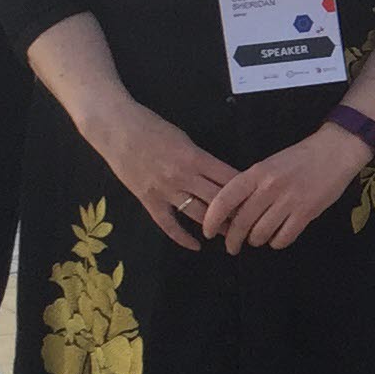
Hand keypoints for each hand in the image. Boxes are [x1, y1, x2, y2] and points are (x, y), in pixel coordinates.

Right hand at [83, 100, 242, 251]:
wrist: (116, 128)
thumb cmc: (152, 127)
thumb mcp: (184, 138)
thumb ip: (201, 159)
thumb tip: (221, 175)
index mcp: (195, 157)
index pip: (228, 178)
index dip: (246, 192)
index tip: (259, 201)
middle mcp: (183, 176)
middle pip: (218, 200)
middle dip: (236, 213)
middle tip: (251, 223)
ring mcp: (165, 190)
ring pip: (197, 214)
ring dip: (215, 226)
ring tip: (231, 235)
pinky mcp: (148, 200)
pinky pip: (168, 224)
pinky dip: (182, 237)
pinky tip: (196, 246)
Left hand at [201, 124, 373, 253]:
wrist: (335, 151)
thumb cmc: (300, 157)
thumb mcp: (269, 165)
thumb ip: (251, 186)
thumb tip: (234, 212)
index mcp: (256, 173)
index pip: (225, 199)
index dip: (212, 219)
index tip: (208, 232)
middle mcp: (269, 187)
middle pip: (241, 222)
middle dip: (233, 240)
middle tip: (232, 247)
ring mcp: (289, 201)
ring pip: (261, 233)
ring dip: (256, 240)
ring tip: (258, 239)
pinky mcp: (307, 213)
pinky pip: (283, 237)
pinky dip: (277, 242)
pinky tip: (278, 237)